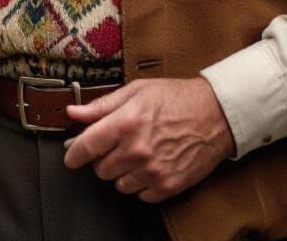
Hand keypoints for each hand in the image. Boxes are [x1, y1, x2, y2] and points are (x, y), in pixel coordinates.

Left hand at [62, 77, 235, 202]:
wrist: (215, 114)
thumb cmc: (175, 98)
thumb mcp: (136, 91)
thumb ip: (102, 105)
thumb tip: (74, 112)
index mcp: (126, 122)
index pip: (86, 146)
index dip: (73, 153)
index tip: (71, 156)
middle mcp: (137, 150)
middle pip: (100, 169)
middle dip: (102, 158)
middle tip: (115, 145)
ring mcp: (153, 171)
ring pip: (118, 184)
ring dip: (121, 172)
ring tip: (136, 153)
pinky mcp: (168, 186)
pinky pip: (140, 195)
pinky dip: (141, 183)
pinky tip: (150, 165)